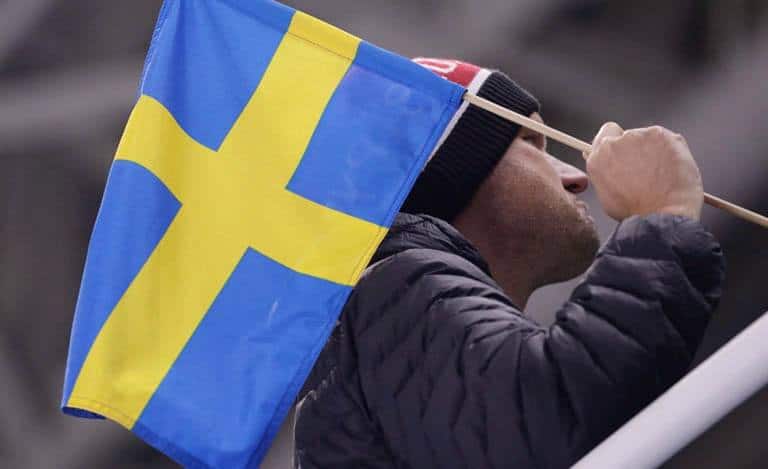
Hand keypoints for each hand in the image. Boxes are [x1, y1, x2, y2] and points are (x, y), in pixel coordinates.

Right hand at [585, 123, 703, 221]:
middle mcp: (615, 142)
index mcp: (599, 156)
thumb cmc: (636, 211)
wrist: (661, 214)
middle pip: (629, 136)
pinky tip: (672, 169)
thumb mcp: (607, 193)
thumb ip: (606, 170)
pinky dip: (671, 150)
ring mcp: (639, 136)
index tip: (626, 151)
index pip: (607, 133)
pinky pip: (667, 139)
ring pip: (648, 138)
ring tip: (661, 174)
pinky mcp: (661, 135)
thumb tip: (610, 163)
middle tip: (647, 170)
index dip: (617, 141)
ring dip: (654, 150)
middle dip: (637, 149)